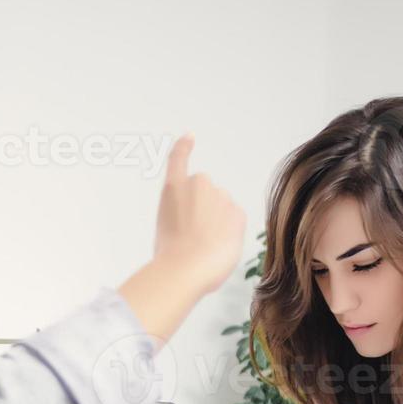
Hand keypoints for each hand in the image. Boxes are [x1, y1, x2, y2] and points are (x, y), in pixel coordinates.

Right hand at [153, 134, 244, 295]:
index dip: (184, 147)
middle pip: (206, 194)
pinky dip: (229, 233)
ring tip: (204, 245)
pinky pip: (235, 221)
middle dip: (205, 210)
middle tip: (194, 236)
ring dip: (218, 223)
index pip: (179, 159)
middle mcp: (198, 184)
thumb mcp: (165, 227)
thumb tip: (201, 225)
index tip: (190, 136)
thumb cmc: (170, 256)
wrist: (185, 267)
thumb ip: (182, 215)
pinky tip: (217, 246)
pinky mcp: (237, 211)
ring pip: (222, 209)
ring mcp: (220, 195)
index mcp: (173, 188)